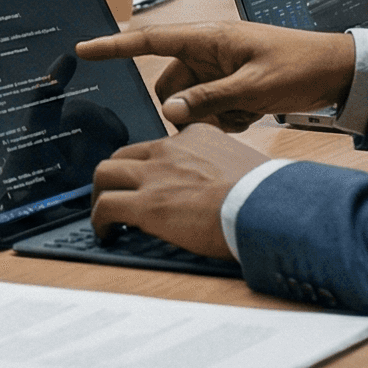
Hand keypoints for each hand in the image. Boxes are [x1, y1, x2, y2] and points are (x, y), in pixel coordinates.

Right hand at [74, 21, 355, 131]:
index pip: (150, 40)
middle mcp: (209, 51)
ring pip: (191, 103)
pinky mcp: (232, 86)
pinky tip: (256, 114)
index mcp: (209, 38)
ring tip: (248, 113)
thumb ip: (208, 101)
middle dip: (188, 107)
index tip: (83, 49)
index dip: (115, 46)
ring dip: (212, 116)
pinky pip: (212, 110)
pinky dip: (228, 118)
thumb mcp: (253, 88)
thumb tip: (168, 114)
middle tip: (224, 114)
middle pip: (171, 86)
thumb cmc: (299, 66)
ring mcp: (220, 70)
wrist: (339, 72)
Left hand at [89, 127, 267, 258]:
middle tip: (116, 192)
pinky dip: (99, 220)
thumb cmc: (265, 194)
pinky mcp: (147, 204)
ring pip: (104, 174)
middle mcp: (170, 149)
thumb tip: (221, 188)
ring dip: (100, 193)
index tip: (148, 179)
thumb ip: (221, 168)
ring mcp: (155, 175)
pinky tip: (106, 231)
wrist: (268, 207)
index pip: (157, 145)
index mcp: (195, 136)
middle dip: (115, 175)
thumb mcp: (242, 165)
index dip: (147, 166)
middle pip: (123, 155)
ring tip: (103, 211)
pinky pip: (106, 206)